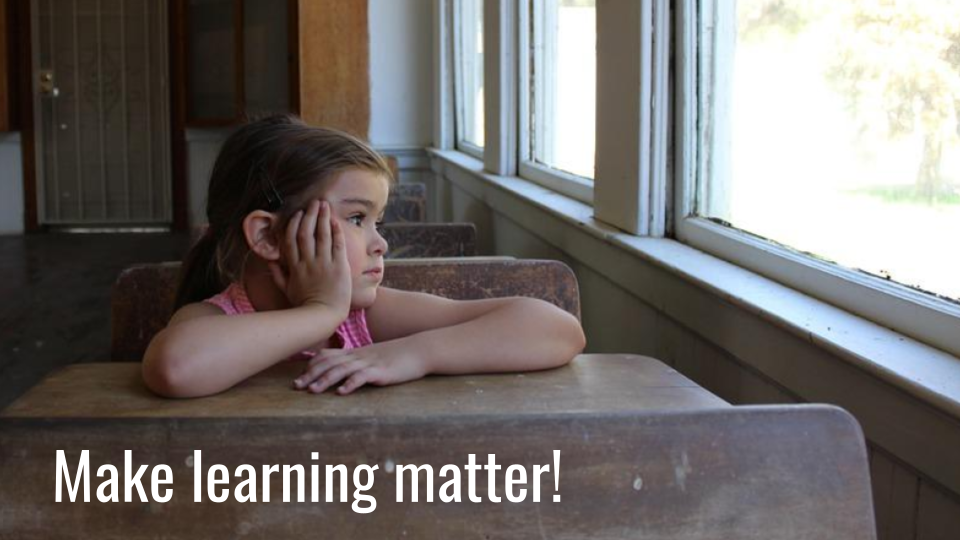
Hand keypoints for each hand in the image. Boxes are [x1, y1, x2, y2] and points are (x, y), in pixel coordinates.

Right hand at [269, 200, 351, 317]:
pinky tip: (336, 221)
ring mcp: (323, 264)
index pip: (290, 239)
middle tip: (314, 202)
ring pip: (322, 235)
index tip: (298, 214)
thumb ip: (277, 274)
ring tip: (325, 205)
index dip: (294, 224)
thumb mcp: (286, 290)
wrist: (323, 315)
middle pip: (306, 233)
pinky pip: (337, 245)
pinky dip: (336, 231)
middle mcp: (307, 262)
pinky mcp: (338, 267)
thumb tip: (269, 261)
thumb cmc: (304, 305)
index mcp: (294, 266)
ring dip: (323, 218)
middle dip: (309, 215)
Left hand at [292, 341, 428, 394]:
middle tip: (296, 387)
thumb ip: (356, 362)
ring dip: (325, 380)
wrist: (419, 350)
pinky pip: (363, 377)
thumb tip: (340, 372)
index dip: (311, 366)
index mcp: (355, 353)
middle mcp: (358, 356)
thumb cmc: (396, 356)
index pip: (327, 356)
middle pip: (330, 363)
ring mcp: (369, 363)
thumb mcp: (372, 357)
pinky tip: (342, 392)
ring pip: (342, 370)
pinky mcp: (381, 372)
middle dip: (311, 375)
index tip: (298, 377)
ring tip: (312, 391)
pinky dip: (351, 384)